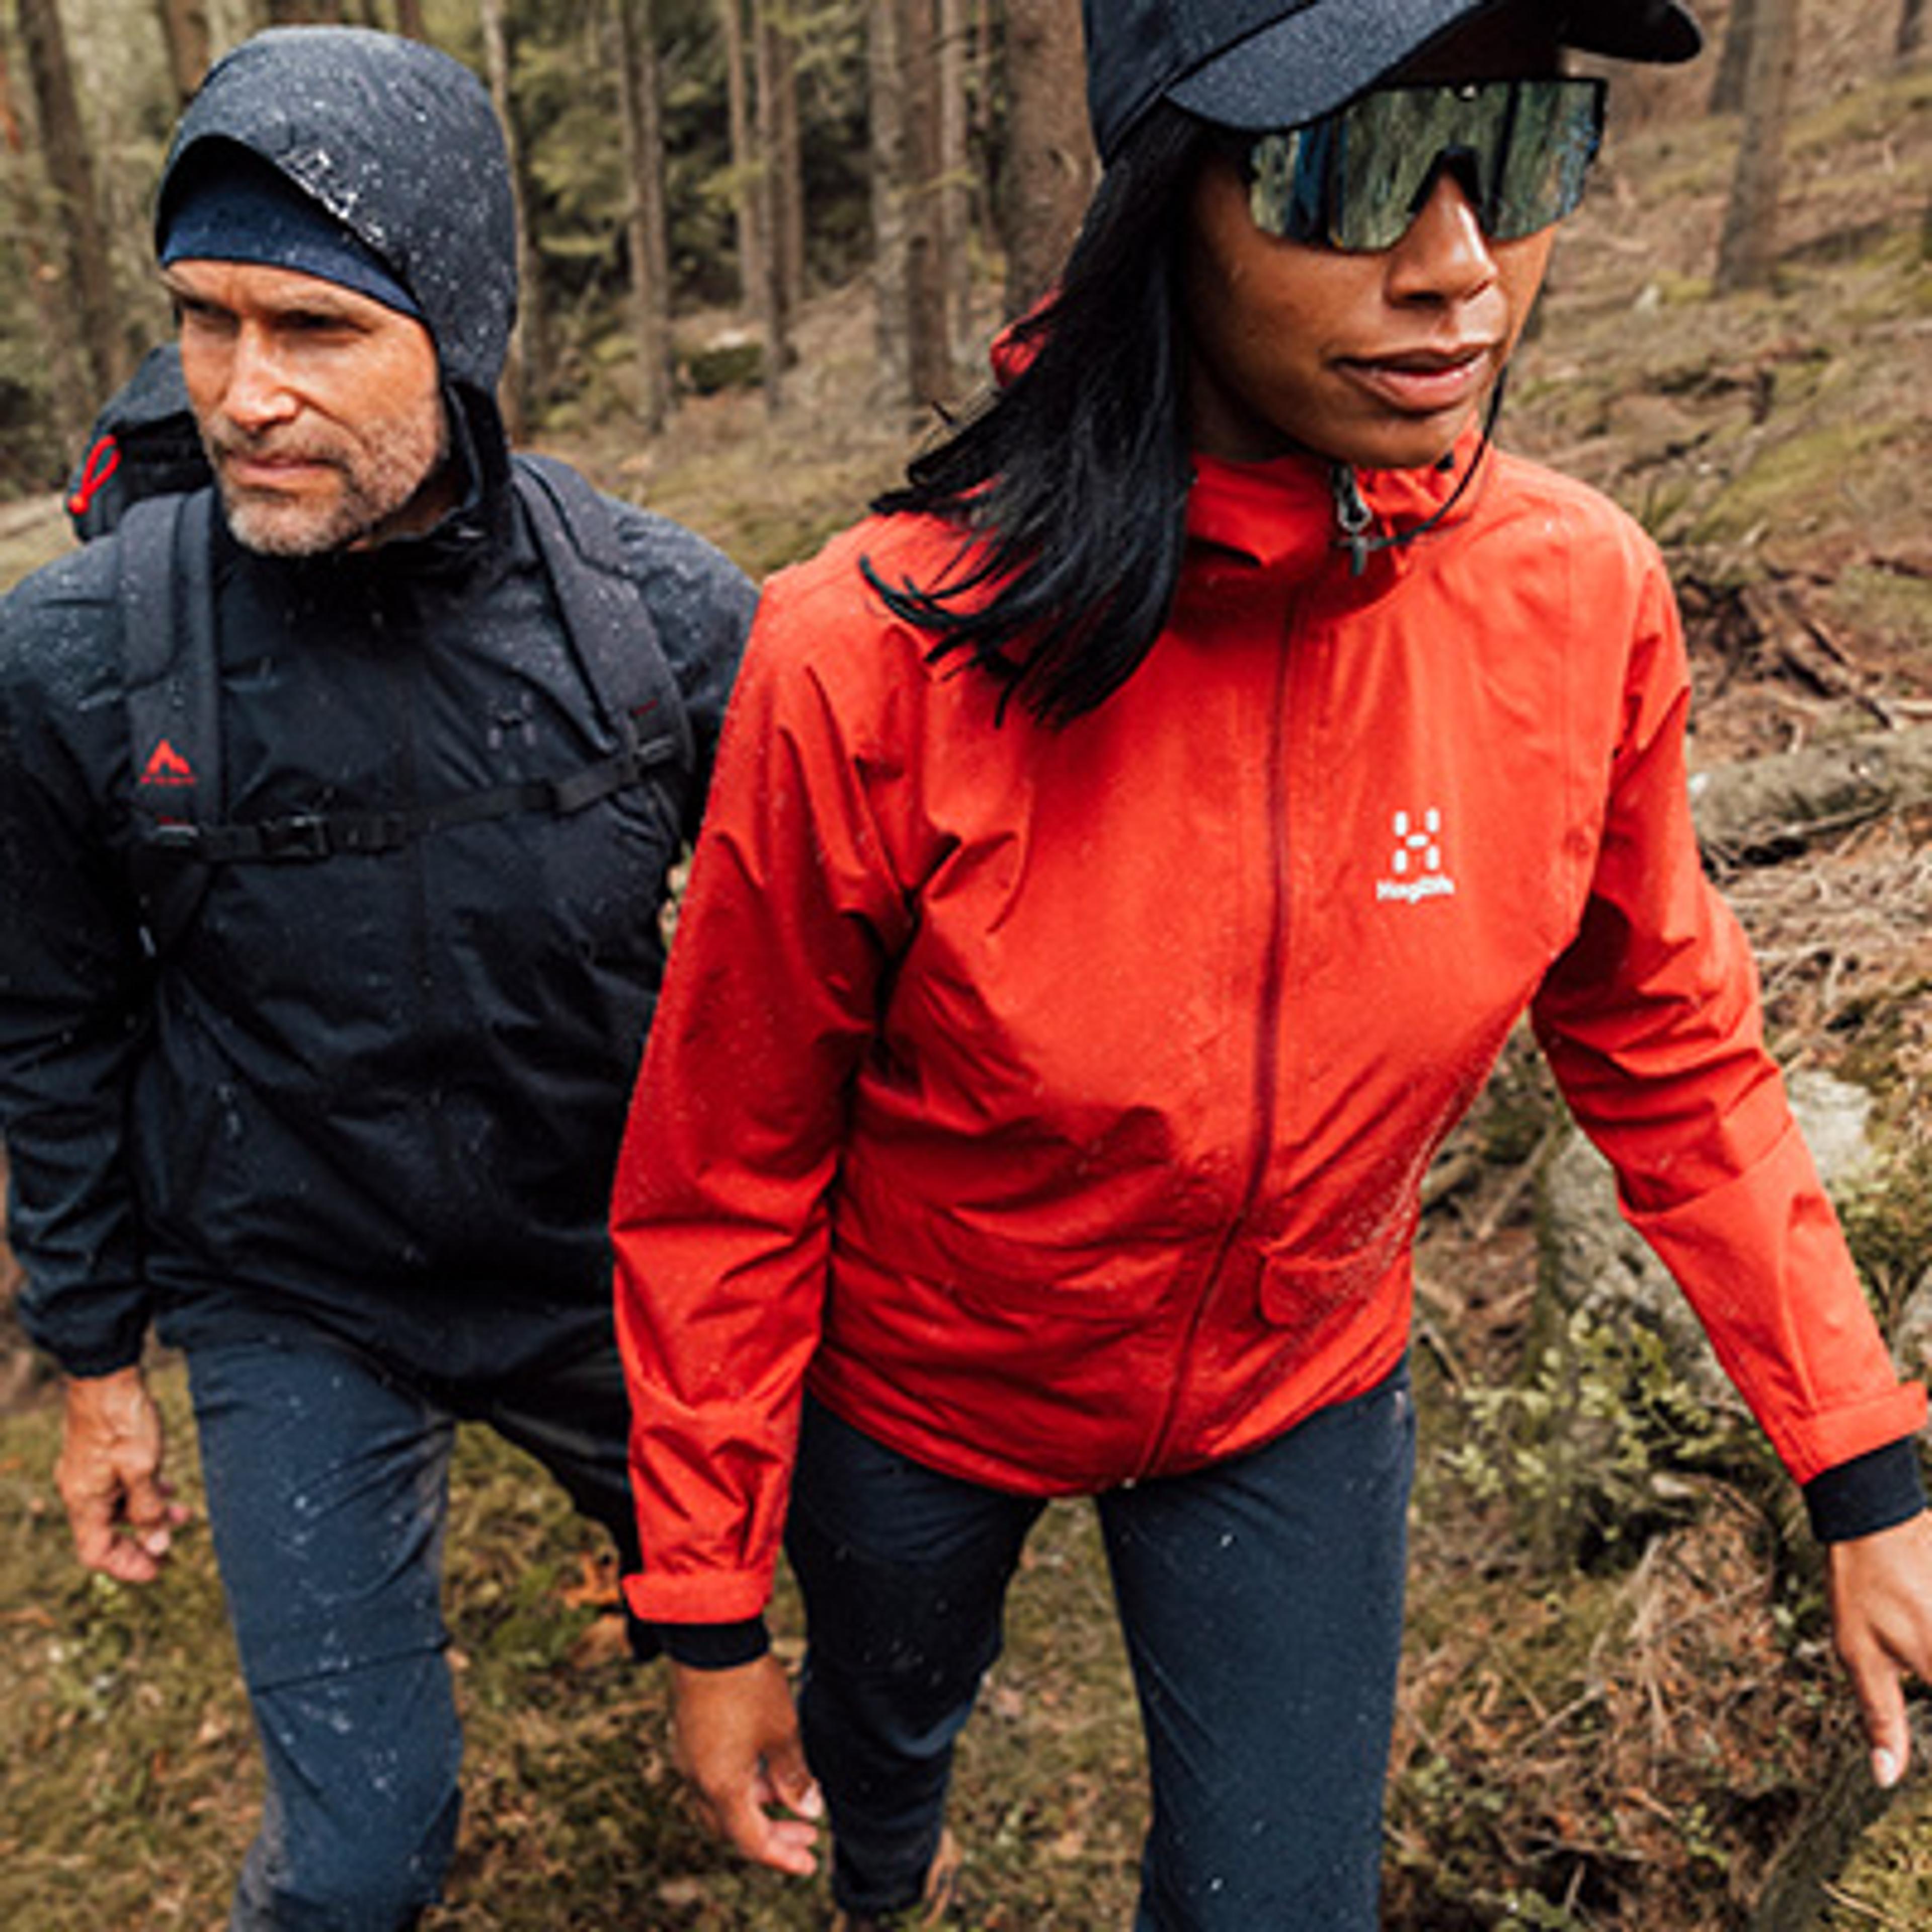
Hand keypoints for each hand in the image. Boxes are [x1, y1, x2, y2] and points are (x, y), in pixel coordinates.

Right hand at [55, 1366, 189, 1584]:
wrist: (106, 1376)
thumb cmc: (123, 1420)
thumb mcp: (143, 1468)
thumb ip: (148, 1508)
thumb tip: (157, 1544)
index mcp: (84, 1501)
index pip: (96, 1552)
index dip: (126, 1565)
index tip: (156, 1569)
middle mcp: (80, 1491)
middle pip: (105, 1533)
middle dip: (139, 1543)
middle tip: (170, 1549)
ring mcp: (87, 1473)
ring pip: (117, 1507)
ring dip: (148, 1515)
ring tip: (183, 1516)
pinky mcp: (99, 1455)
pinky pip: (119, 1486)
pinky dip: (143, 1493)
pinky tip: (169, 1487)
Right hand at [668, 1654, 822, 1875]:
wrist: (710, 1636)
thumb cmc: (748, 1683)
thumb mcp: (782, 1731)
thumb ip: (794, 1776)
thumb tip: (808, 1809)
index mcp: (719, 1786)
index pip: (751, 1841)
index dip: (782, 1856)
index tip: (809, 1860)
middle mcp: (697, 1778)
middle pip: (732, 1827)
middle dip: (771, 1835)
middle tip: (806, 1835)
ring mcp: (688, 1757)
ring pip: (721, 1801)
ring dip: (756, 1806)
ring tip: (793, 1794)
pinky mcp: (688, 1735)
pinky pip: (713, 1776)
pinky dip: (741, 1783)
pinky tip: (766, 1767)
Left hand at [1828, 1510, 1931, 1788]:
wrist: (1876, 1514)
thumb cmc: (1861, 1586)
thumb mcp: (1858, 1654)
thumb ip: (1881, 1717)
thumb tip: (1885, 1777)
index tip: (1925, 1743)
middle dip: (1929, 1677)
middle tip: (1916, 1672)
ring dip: (1931, 1664)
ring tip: (1917, 1656)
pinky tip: (1925, 1638)